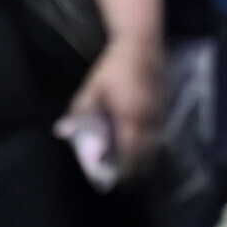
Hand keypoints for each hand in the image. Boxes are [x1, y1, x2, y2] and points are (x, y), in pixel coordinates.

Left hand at [71, 42, 161, 186]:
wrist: (141, 45)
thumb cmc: (113, 67)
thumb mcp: (92, 89)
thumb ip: (80, 114)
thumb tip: (62, 133)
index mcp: (130, 116)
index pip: (131, 151)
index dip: (128, 169)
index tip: (121, 181)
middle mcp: (149, 119)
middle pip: (148, 153)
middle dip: (139, 168)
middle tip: (127, 178)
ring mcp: (160, 114)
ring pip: (156, 144)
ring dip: (146, 157)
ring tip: (134, 167)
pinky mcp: (164, 108)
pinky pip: (160, 133)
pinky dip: (152, 143)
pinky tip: (142, 145)